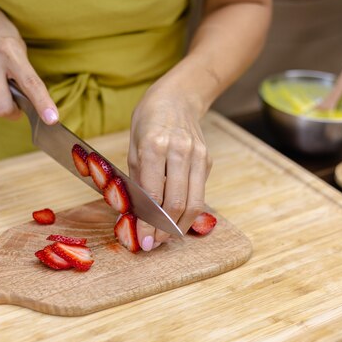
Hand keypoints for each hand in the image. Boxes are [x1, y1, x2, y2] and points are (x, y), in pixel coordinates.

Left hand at [128, 82, 211, 250]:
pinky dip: (188, 211)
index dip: (148, 222)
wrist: (177, 98)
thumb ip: (136, 179)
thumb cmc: (148, 120)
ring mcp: (198, 156)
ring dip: (180, 226)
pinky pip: (199, 193)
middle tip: (153, 244)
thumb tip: (135, 214)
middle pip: (177, 203)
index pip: (153, 194)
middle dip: (164, 230)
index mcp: (156, 146)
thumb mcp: (132, 146)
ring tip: (165, 237)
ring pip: (194, 203)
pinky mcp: (208, 161)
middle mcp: (180, 151)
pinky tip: (176, 219)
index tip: (142, 241)